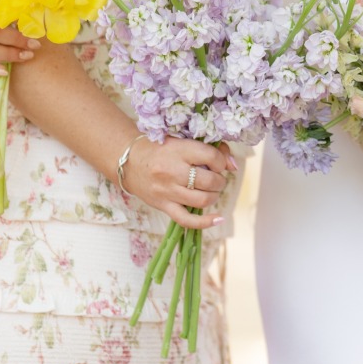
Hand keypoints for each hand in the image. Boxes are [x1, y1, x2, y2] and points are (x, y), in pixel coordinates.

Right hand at [123, 136, 237, 229]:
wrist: (129, 162)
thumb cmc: (161, 149)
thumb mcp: (183, 141)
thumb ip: (212, 149)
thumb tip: (233, 166)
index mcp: (178, 150)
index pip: (211, 157)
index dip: (222, 162)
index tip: (219, 163)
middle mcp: (172, 171)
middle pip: (209, 181)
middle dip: (220, 181)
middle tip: (216, 178)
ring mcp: (167, 191)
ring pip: (202, 200)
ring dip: (214, 195)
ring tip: (211, 190)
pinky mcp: (163, 205)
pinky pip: (187, 220)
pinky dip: (205, 222)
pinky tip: (218, 219)